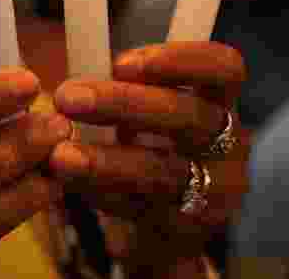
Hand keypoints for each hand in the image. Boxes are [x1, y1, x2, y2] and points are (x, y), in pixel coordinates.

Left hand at [49, 42, 248, 272]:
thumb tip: (74, 68)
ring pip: (163, 170)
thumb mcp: (149, 109)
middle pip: (187, 116)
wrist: (169, 223)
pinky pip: (141, 208)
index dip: (180, 59)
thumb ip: (126, 86)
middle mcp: (229, 143)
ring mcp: (215, 191)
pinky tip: (68, 181)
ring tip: (59, 154)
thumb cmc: (152, 145)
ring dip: (106, 159)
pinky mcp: (188, 228)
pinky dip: (101, 192)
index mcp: (220, 100)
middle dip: (123, 103)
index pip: (225, 68)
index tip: (122, 62)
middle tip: (67, 96)